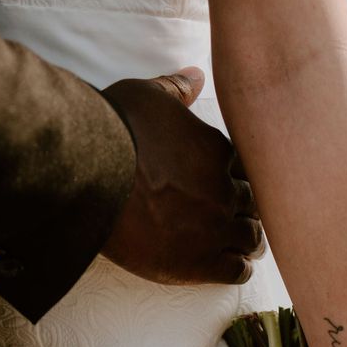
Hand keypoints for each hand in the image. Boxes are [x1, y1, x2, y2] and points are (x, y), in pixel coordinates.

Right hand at [100, 67, 263, 284]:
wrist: (91, 175)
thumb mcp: (148, 96)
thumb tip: (196, 74)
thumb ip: (176, 88)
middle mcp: (224, 189)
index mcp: (218, 151)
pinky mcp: (200, 263)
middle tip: (242, 218)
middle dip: (248, 210)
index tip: (231, 185)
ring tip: (245, 246)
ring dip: (249, 242)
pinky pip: (237, 271)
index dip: (238, 179)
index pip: (246, 169)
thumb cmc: (115, 131)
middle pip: (255, 204)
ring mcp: (215, 228)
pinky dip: (239, 269)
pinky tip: (233, 266)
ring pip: (252, 239)